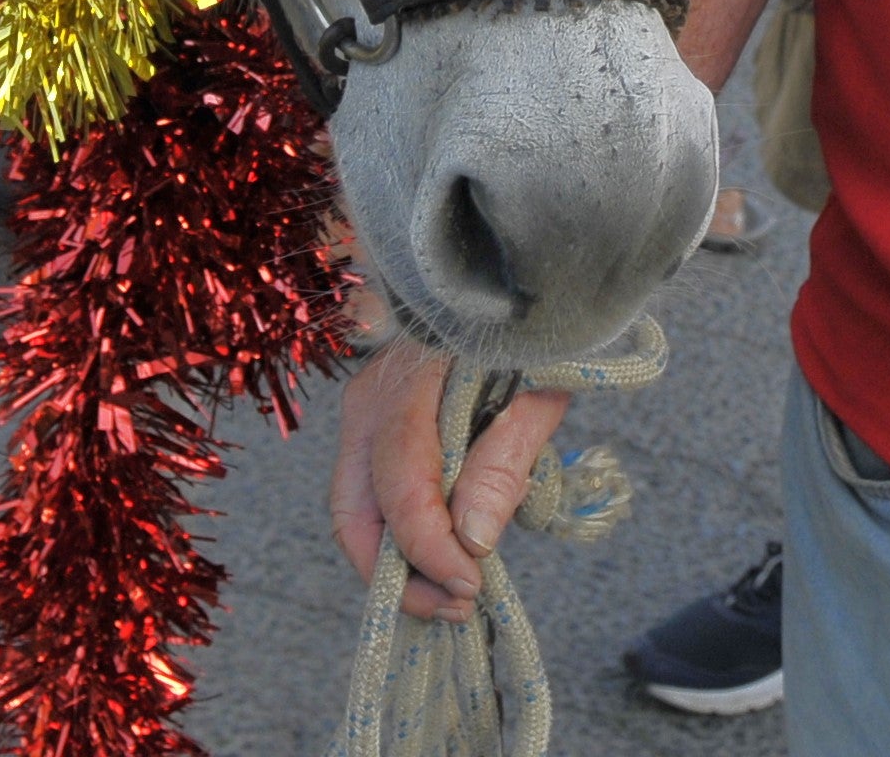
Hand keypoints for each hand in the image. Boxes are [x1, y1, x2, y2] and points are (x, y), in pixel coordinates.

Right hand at [328, 339, 570, 623]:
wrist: (509, 281)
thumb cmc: (525, 332)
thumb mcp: (534, 392)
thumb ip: (502, 463)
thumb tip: (472, 541)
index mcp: (406, 384)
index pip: (400, 485)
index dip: (430, 548)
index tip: (470, 586)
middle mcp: (368, 403)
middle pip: (355, 511)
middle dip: (397, 575)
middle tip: (454, 608)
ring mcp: (364, 415)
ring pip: (357, 511)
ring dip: (398, 565)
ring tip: (453, 594)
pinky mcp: (376, 430)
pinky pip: (373, 497)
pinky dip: (401, 537)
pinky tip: (443, 556)